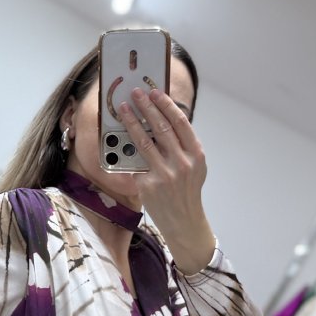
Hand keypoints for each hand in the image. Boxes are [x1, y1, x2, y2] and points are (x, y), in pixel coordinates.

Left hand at [118, 86, 215, 273]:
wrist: (184, 222)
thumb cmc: (187, 191)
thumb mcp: (194, 166)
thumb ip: (183, 145)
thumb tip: (162, 119)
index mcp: (196, 154)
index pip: (180, 123)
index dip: (166, 105)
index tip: (155, 92)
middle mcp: (182, 163)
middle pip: (161, 127)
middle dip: (146, 107)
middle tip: (136, 94)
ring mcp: (165, 175)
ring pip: (144, 141)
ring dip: (132, 121)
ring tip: (123, 109)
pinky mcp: (148, 185)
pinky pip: (135, 162)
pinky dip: (127, 149)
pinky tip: (119, 137)